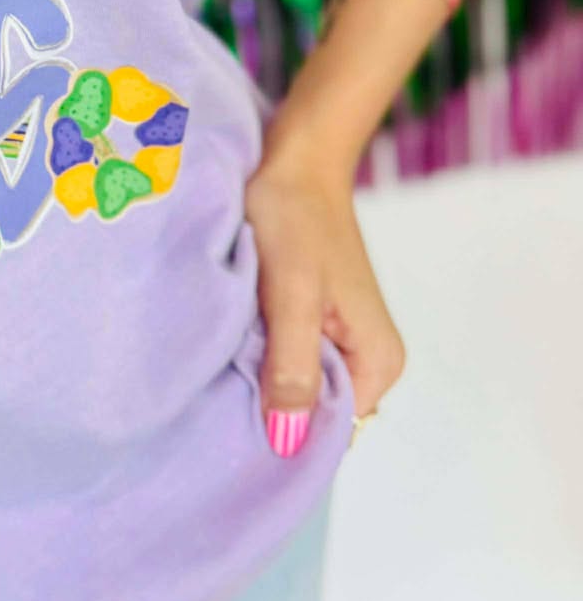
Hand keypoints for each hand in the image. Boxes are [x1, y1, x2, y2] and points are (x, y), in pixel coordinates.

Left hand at [244, 159, 405, 455]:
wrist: (295, 159)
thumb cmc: (296, 217)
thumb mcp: (292, 294)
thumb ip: (292, 366)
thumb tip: (287, 441)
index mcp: (378, 362)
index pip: (332, 431)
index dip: (284, 431)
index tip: (237, 418)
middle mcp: (366, 358)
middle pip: (311, 411)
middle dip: (268, 402)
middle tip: (221, 383)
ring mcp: (338, 338)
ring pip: (292, 383)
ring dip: (258, 374)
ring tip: (223, 356)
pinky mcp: (312, 318)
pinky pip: (283, 355)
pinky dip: (256, 349)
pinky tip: (229, 337)